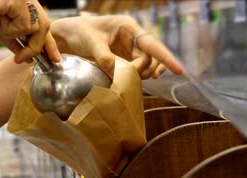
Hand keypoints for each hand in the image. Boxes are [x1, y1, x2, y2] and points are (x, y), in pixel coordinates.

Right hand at [0, 0, 60, 62]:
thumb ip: (15, 40)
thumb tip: (28, 55)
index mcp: (20, 0)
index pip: (41, 22)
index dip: (48, 42)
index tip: (54, 58)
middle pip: (44, 25)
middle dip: (37, 46)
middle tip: (22, 60)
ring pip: (37, 27)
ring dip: (17, 36)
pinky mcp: (18, 0)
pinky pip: (26, 26)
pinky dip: (10, 30)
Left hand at [50, 15, 182, 77]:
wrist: (67, 36)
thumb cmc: (79, 33)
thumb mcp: (91, 43)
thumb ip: (105, 58)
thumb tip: (117, 74)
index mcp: (128, 27)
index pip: (152, 44)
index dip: (166, 57)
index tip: (179, 71)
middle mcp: (132, 37)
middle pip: (150, 57)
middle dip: (146, 70)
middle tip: (133, 78)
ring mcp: (128, 48)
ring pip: (145, 64)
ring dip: (142, 74)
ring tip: (132, 80)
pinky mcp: (123, 58)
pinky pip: (137, 69)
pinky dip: (137, 76)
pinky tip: (137, 81)